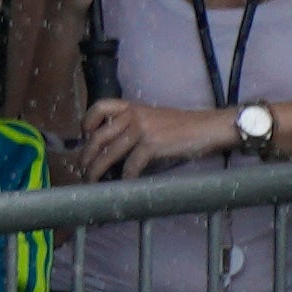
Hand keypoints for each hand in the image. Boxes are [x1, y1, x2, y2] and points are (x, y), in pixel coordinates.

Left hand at [65, 100, 222, 184]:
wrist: (208, 127)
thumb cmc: (182, 127)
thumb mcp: (153, 119)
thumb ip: (132, 126)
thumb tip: (110, 148)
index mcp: (133, 107)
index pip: (100, 106)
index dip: (87, 122)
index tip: (83, 136)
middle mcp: (134, 115)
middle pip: (99, 136)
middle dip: (86, 156)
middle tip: (82, 169)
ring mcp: (143, 129)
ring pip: (109, 153)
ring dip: (97, 170)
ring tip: (92, 181)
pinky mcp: (152, 144)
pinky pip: (131, 165)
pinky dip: (125, 178)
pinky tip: (124, 185)